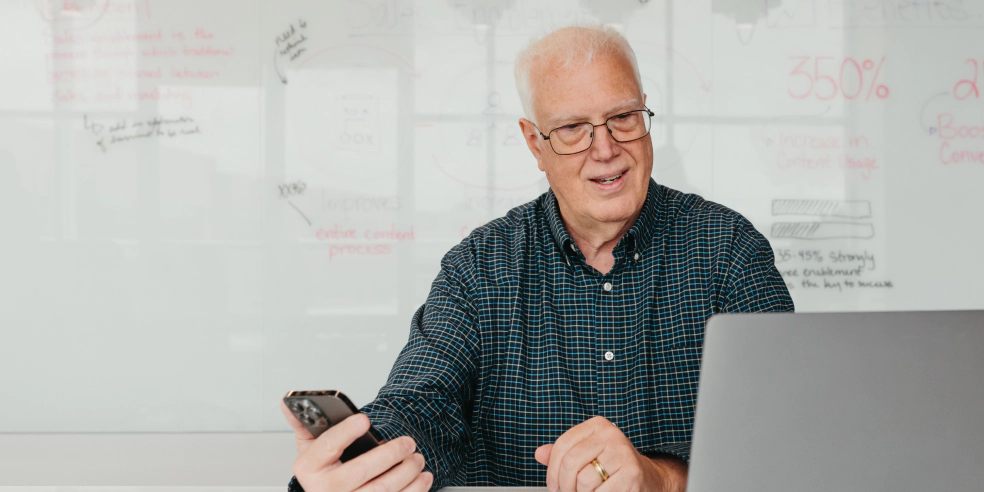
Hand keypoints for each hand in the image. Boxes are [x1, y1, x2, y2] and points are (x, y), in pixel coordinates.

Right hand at [280, 400, 432, 491]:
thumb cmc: (324, 470)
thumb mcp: (311, 447)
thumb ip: (305, 423)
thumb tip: (288, 402)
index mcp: (310, 468)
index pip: (327, 447)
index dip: (346, 432)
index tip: (364, 419)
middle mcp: (326, 490)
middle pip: (361, 471)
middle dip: (390, 454)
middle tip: (407, 442)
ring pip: (381, 490)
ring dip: (406, 473)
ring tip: (417, 459)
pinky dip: (414, 491)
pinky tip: (422, 479)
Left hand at [534, 416, 686, 491]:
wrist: (649, 480)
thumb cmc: (613, 468)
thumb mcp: (588, 455)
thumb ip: (563, 454)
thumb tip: (539, 453)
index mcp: (597, 426)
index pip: (562, 445)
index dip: (553, 470)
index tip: (554, 485)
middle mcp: (611, 434)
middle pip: (571, 462)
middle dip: (565, 485)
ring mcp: (622, 452)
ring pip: (584, 480)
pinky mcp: (631, 472)